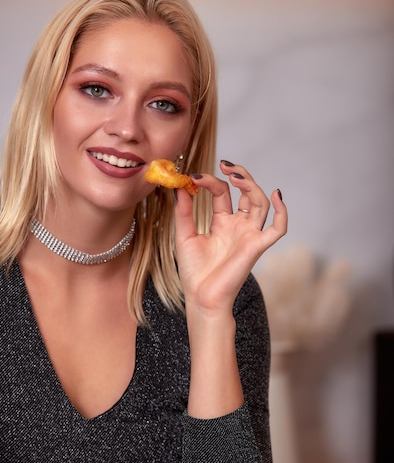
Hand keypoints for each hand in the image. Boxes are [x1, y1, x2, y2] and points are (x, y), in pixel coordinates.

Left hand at [175, 160, 286, 314]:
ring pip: (260, 203)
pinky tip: (276, 195)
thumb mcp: (184, 235)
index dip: (210, 181)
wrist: (200, 297)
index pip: (223, 192)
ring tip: (235, 175)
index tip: (193, 178)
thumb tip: (181, 185)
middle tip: (225, 165)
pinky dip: (282, 212)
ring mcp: (249, 235)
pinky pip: (277, 229)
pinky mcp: (257, 247)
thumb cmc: (193, 271)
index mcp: (222, 222)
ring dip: (251, 186)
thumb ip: (184, 211)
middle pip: (246, 193)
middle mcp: (239, 226)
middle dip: (239, 176)